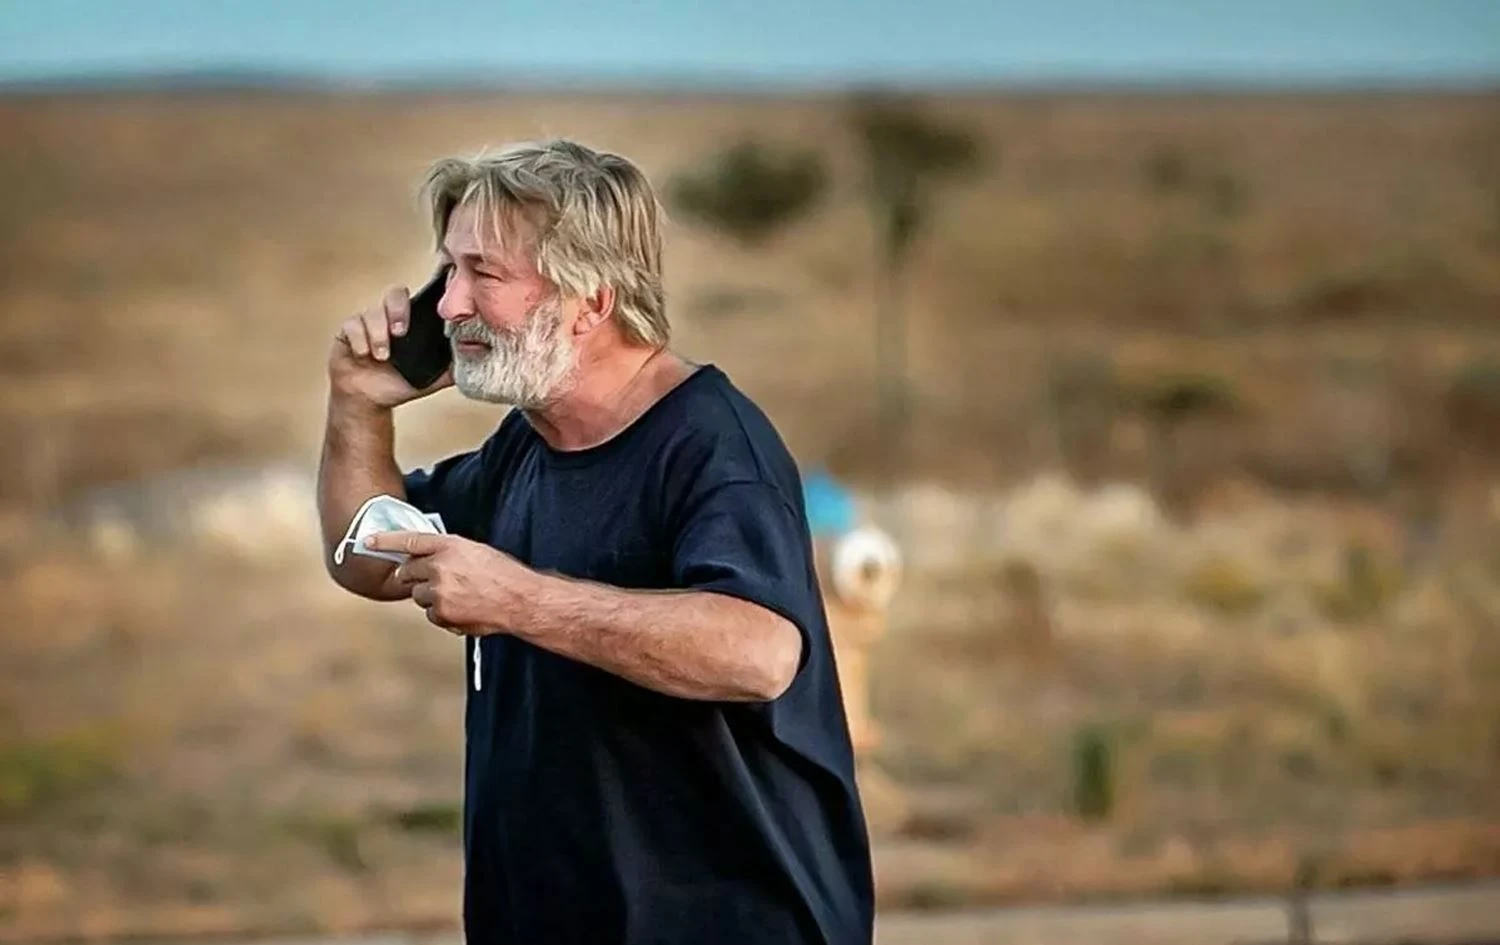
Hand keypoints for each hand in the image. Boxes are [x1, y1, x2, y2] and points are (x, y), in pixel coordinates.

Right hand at [329, 284, 453, 408]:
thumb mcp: (432, 376)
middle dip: (398, 311)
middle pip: (395, 294)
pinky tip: (364, 355)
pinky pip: (352, 326)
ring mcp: (368, 322)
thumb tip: (479, 356)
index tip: (433, 307)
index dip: (426, 295)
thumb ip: (453, 366)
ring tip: (382, 356)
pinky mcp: (348, 331)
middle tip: (401, 332)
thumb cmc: (400, 382)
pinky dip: (360, 341)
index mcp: (412, 322)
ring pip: (372, 312)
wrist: (370, 401)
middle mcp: (389, 316)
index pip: (420, 297)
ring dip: (378, 334)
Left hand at [363, 531, 536, 633]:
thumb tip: (428, 560)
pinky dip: (442, 614)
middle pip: (407, 571)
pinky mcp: (440, 614)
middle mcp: (439, 567)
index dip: (385, 540)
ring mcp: (438, 592)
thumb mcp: (475, 552)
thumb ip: (448, 553)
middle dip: (413, 576)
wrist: (519, 600)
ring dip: (431, 596)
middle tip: (432, 580)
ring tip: (460, 596)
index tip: (367, 541)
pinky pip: (430, 614)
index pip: (409, 540)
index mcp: (449, 546)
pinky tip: (463, 609)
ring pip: (418, 595)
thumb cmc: (503, 575)